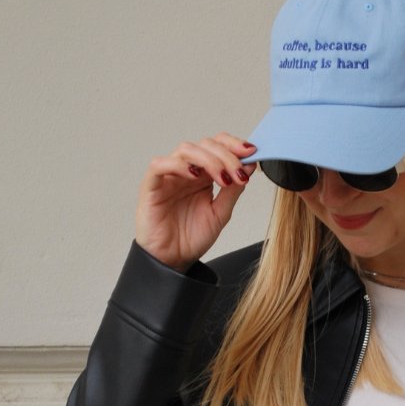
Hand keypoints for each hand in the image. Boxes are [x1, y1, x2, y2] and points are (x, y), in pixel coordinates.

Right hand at [135, 133, 257, 271]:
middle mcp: (187, 171)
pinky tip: (195, 176)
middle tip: (239, 174)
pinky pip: (160, 165)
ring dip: (209, 159)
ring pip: (186, 149)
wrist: (172, 260)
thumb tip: (250, 165)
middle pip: (206, 144)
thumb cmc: (192, 238)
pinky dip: (179, 165)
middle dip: (227, 155)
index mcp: (205, 174)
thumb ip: (234, 189)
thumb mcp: (221, 213)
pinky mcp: (151, 185)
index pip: (218, 145)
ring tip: (224, 179)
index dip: (234, 144)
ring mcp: (169, 176)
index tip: (253, 152)